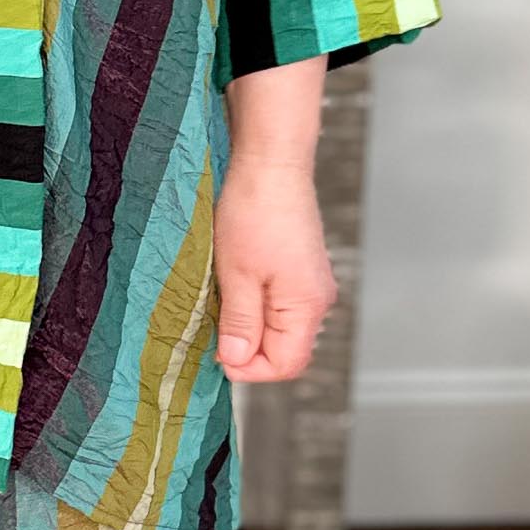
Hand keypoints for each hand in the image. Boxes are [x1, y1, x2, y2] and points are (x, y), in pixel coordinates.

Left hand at [212, 156, 336, 381]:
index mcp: (307, 306)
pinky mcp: (299, 266)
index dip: (250, 369)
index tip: (217, 354)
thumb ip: (239, 323)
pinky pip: (278, 301)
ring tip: (220, 298)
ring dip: (247, 321)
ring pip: (279, 324)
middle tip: (212, 325)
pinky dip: (254, 301)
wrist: (270, 160)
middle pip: (284, 347)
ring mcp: (309, 281)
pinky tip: (232, 282)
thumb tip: (236, 361)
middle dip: (247, 345)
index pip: (287, 364)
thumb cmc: (254, 210)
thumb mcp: (236, 273)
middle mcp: (317, 298)